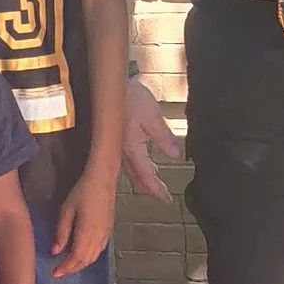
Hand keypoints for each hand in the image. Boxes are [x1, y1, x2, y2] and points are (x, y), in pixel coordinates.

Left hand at [51, 169, 116, 276]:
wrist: (103, 181)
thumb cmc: (82, 192)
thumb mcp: (67, 210)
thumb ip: (61, 232)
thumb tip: (55, 252)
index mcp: (87, 233)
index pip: (76, 258)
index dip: (65, 268)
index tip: (55, 274)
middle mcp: (99, 238)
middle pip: (86, 261)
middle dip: (72, 269)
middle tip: (59, 271)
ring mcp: (106, 235)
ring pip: (93, 257)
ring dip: (81, 264)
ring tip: (68, 265)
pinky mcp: (109, 231)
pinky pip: (99, 251)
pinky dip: (89, 257)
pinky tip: (82, 254)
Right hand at [122, 76, 181, 200]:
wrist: (106, 84)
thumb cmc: (129, 96)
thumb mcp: (152, 115)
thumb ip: (163, 137)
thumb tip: (176, 156)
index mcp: (131, 148)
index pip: (146, 175)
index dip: (156, 189)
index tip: (166, 199)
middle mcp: (121, 151)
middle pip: (135, 176)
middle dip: (148, 187)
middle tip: (161, 195)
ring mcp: (115, 145)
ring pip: (129, 169)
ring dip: (141, 177)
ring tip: (154, 180)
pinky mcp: (113, 138)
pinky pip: (125, 158)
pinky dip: (135, 165)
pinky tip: (141, 161)